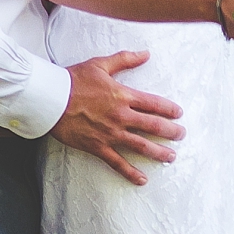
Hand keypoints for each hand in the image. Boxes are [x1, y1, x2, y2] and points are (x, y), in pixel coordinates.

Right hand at [52, 50, 184, 186]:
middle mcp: (121, 116)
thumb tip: (145, 54)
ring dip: (159, 152)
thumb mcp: (101, 64)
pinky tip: (143, 179)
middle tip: (181, 135)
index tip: (179, 114)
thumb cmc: (74, 80)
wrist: (52, 99)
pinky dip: (131, 173)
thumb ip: (125, 59)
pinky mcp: (98, 147)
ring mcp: (111, 134)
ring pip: (141, 146)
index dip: (169, 109)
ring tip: (171, 157)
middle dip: (171, 132)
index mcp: (123, 96)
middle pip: (153, 126)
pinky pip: (118, 163)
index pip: (154, 104)